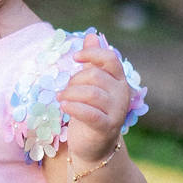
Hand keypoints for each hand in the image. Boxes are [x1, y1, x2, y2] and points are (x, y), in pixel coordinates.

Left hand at [57, 33, 130, 164]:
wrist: (94, 147)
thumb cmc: (91, 112)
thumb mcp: (91, 85)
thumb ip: (92, 61)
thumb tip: (91, 35)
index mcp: (119, 81)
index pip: (110, 59)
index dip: (92, 54)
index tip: (75, 58)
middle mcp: (122, 94)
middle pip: (95, 76)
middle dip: (74, 80)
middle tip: (63, 91)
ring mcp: (117, 112)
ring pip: (90, 93)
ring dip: (70, 94)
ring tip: (60, 99)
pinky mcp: (107, 128)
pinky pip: (89, 113)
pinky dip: (73, 107)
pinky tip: (63, 107)